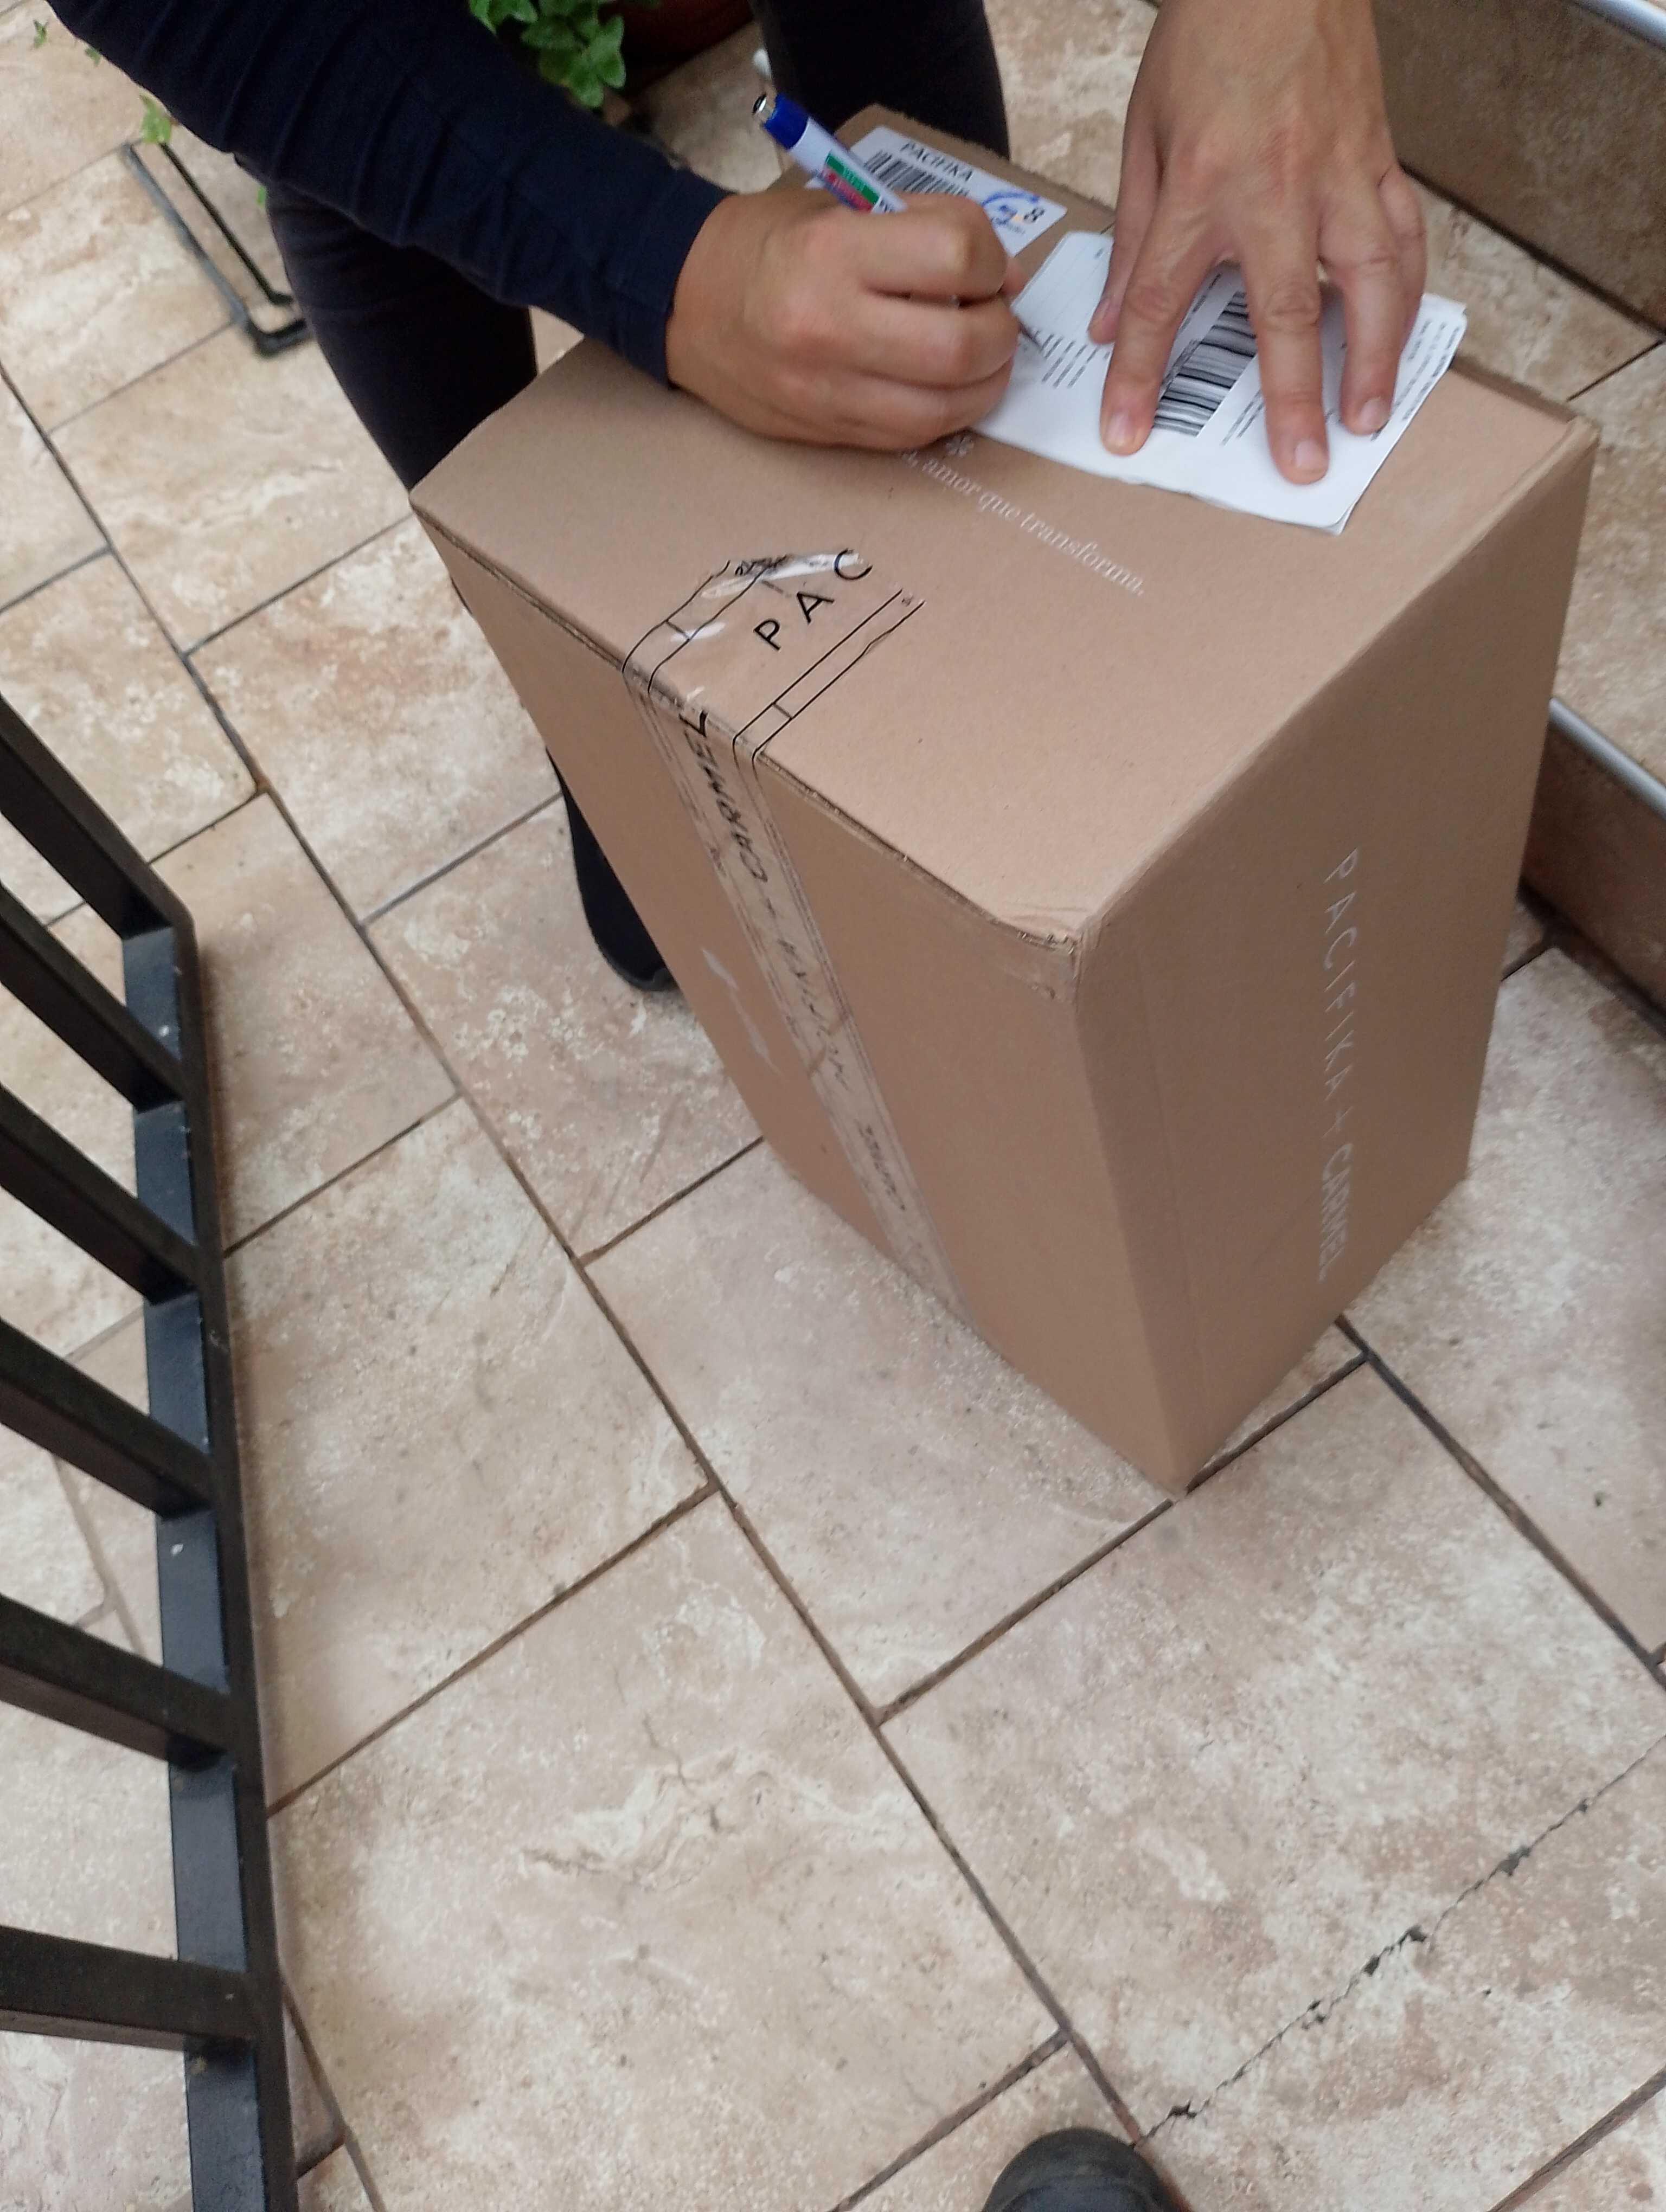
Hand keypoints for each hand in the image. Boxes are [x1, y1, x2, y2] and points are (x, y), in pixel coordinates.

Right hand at [665, 188, 1023, 449]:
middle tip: (995, 316)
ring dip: (986, 382)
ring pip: (946, 407)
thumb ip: (923, 228)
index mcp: (832, 252)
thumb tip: (1007, 274)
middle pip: (960, 346)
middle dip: (1001, 332)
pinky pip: (913, 435)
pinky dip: (948, 411)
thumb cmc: (767, 243)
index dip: (993, 259)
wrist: (684, 303)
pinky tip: (947, 385)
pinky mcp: (827, 432)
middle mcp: (830, 328)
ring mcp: (828, 391)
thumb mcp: (839, 205)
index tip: (988, 265)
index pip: (955, 255)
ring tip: (982, 355)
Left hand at [1091, 0, 1425, 482]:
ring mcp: (1337, 174)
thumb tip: (1112, 324)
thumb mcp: (1143, 136)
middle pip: (1284, 312)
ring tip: (1369, 417)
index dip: (1139, 377)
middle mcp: (1275, 190)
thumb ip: (1131, 238)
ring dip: (1374, 356)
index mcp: (1201, 188)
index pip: (1159, 303)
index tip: (1127, 434)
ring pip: (1370, 280)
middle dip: (1293, 396)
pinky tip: (1397, 334)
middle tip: (1305, 462)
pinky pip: (1403, 234)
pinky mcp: (1377, 157)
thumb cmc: (1206, 40)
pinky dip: (1406, 290)